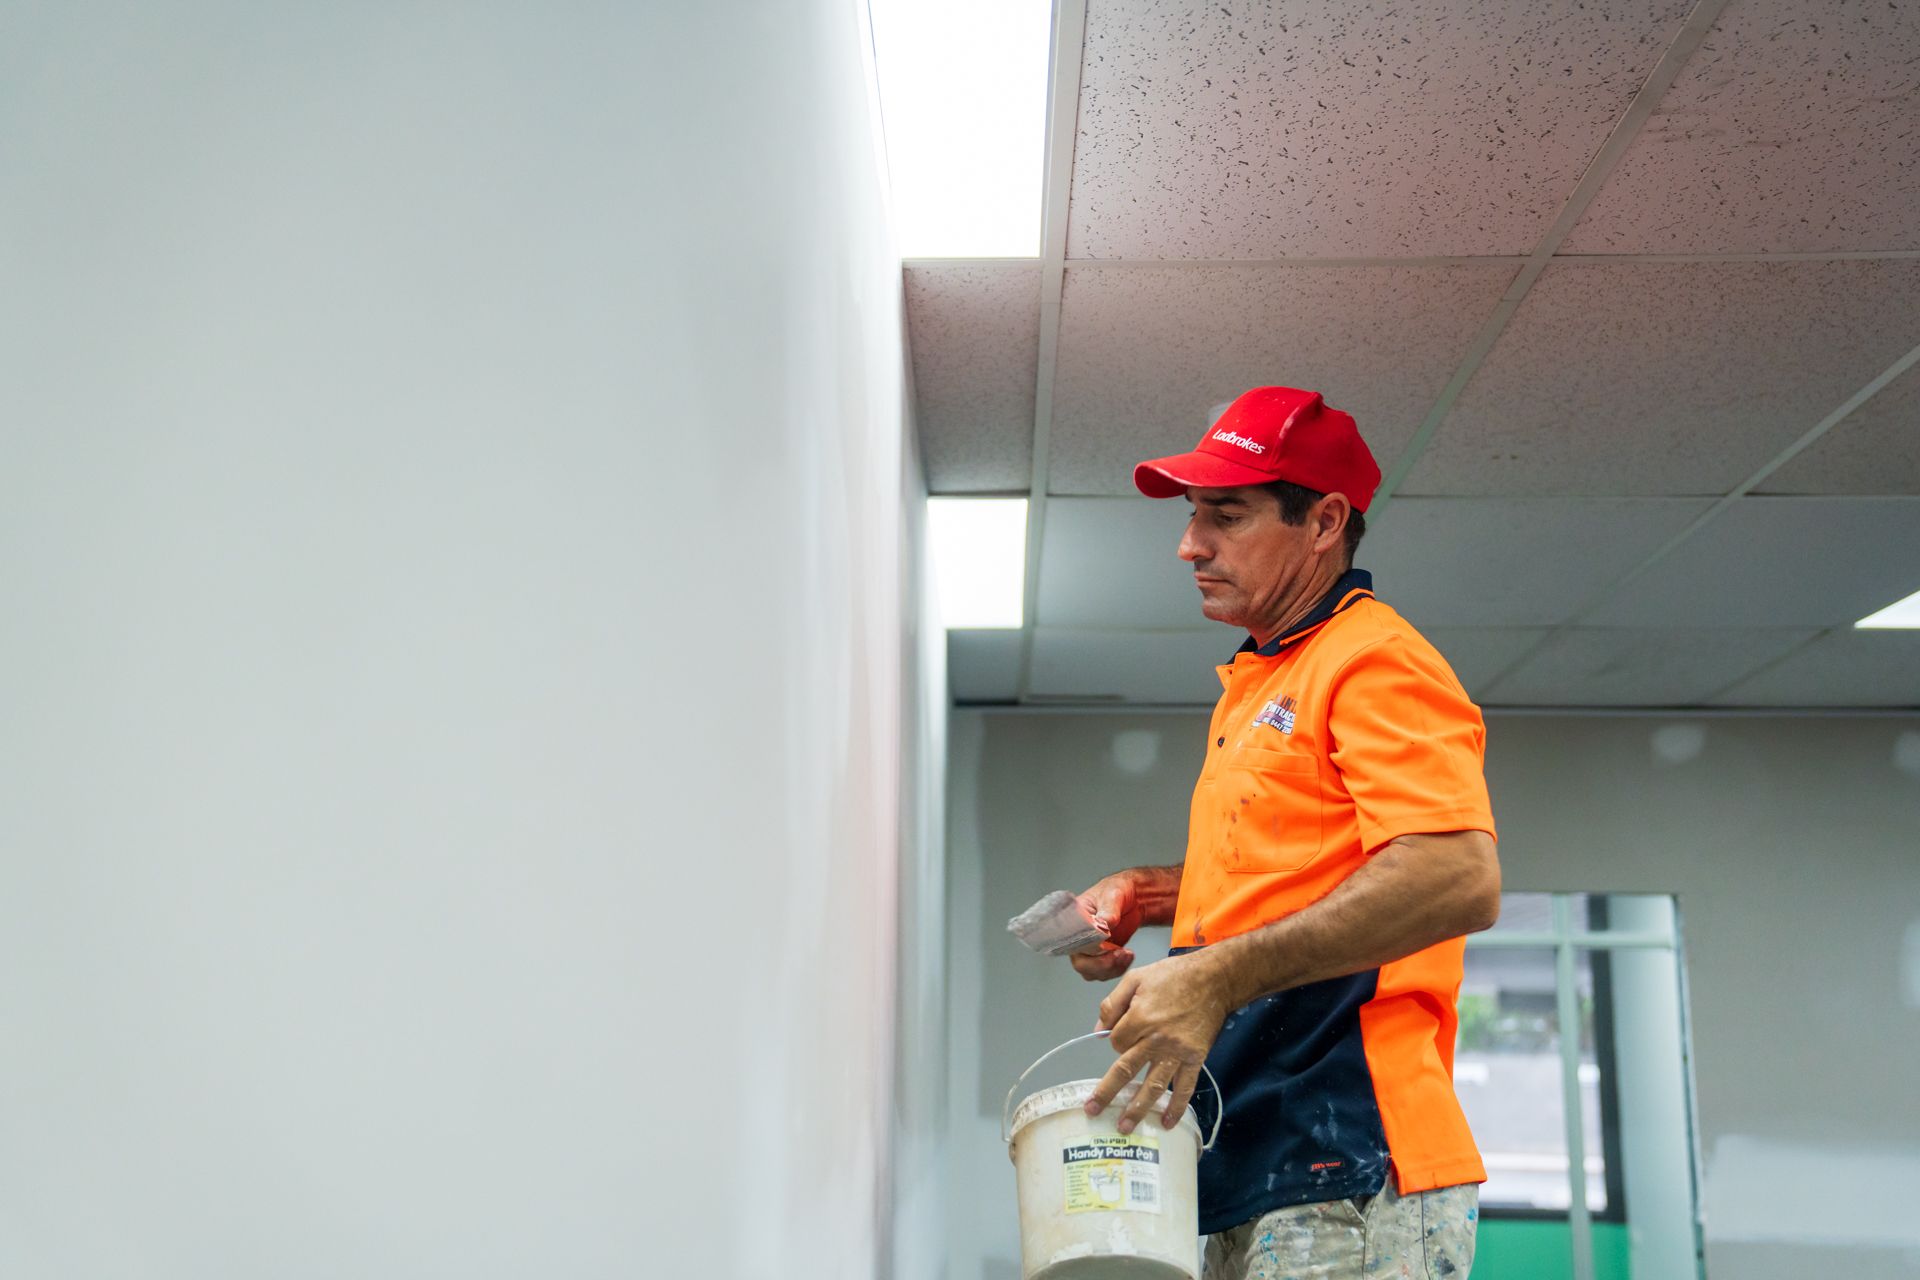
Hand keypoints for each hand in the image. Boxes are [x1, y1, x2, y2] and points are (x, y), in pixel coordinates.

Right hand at [1070, 873, 1143, 981]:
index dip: (1083, 948)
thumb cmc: (1117, 891)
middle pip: (1079, 962)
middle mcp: (1076, 937)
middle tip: (1118, 954)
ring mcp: (1088, 949)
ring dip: (1110, 968)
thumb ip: (1108, 910)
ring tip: (1126, 955)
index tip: (1102, 945)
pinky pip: (1103, 972)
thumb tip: (1104, 924)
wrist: (1133, 898)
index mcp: (1072, 920)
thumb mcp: (1112, 895)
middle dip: (1100, 964)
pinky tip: (1127, 957)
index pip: (1069, 941)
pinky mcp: (1101, 956)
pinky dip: (1116, 969)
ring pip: (1090, 971)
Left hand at [1083, 951, 1231, 1132]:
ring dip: (1137, 1108)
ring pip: (1153, 1085)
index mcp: (1139, 1018)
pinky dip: (1176, 1106)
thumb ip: (1113, 1003)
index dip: (1114, 1041)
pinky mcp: (1195, 1058)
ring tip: (1124, 1127)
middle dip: (1107, 1093)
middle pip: (1125, 1070)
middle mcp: (1155, 1040)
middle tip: (1092, 1111)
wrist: (1214, 979)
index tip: (1122, 1037)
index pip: (1115, 1042)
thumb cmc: (1172, 977)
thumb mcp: (1136, 978)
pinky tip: (1168, 1123)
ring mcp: (1176, 1052)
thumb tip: (1098, 1030)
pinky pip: (1185, 1087)